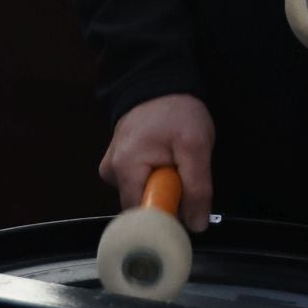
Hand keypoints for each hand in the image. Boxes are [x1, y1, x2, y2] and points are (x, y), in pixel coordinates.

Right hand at [98, 93, 214, 231]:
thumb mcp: (196, 146)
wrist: (160, 82)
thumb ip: (197, 187)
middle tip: (182, 177)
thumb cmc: (176, 111)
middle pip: (140, 208)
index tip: (185, 209)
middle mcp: (110, 172)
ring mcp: (111, 167)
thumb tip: (196, 225)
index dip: (166, 218)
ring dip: (162, 187)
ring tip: (174, 163)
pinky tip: (163, 160)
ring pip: (141, 196)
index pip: (140, 217)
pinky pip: (138, 183)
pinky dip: (154, 178)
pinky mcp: (117, 163)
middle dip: (166, 199)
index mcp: (124, 169)